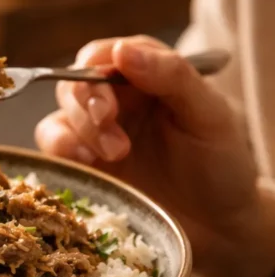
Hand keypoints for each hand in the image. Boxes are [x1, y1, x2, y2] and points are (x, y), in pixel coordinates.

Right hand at [35, 36, 274, 276]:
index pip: (102, 56)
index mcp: (145, 75)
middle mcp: (116, 101)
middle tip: (114, 133)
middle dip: (88, 107)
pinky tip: (89, 166)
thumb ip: (172, 76)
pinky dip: (62, 155)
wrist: (220, 225)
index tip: (109, 99)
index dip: (94, 71)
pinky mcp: (86, 171)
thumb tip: (123, 50)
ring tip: (115, 155)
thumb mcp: (210, 114)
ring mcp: (96, 137)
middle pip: (73, 86)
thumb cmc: (221, 163)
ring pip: (59, 119)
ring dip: (77, 133)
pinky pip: (54, 154)